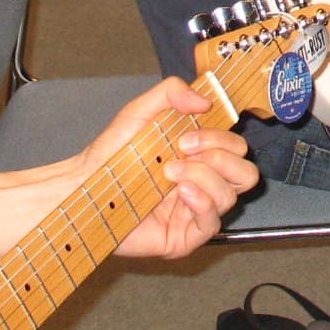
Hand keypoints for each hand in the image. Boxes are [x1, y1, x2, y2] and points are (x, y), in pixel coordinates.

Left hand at [87, 78, 258, 259]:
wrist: (83, 189)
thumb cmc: (111, 155)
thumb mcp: (140, 111)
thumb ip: (172, 92)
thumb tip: (206, 101)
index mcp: (200, 156)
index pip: (237, 148)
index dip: (221, 138)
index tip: (188, 135)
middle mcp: (204, 184)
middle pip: (246, 173)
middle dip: (219, 156)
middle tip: (182, 151)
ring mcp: (195, 212)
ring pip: (232, 196)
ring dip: (204, 176)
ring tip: (170, 173)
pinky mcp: (185, 237)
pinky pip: (213, 223)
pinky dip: (202, 203)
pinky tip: (180, 192)